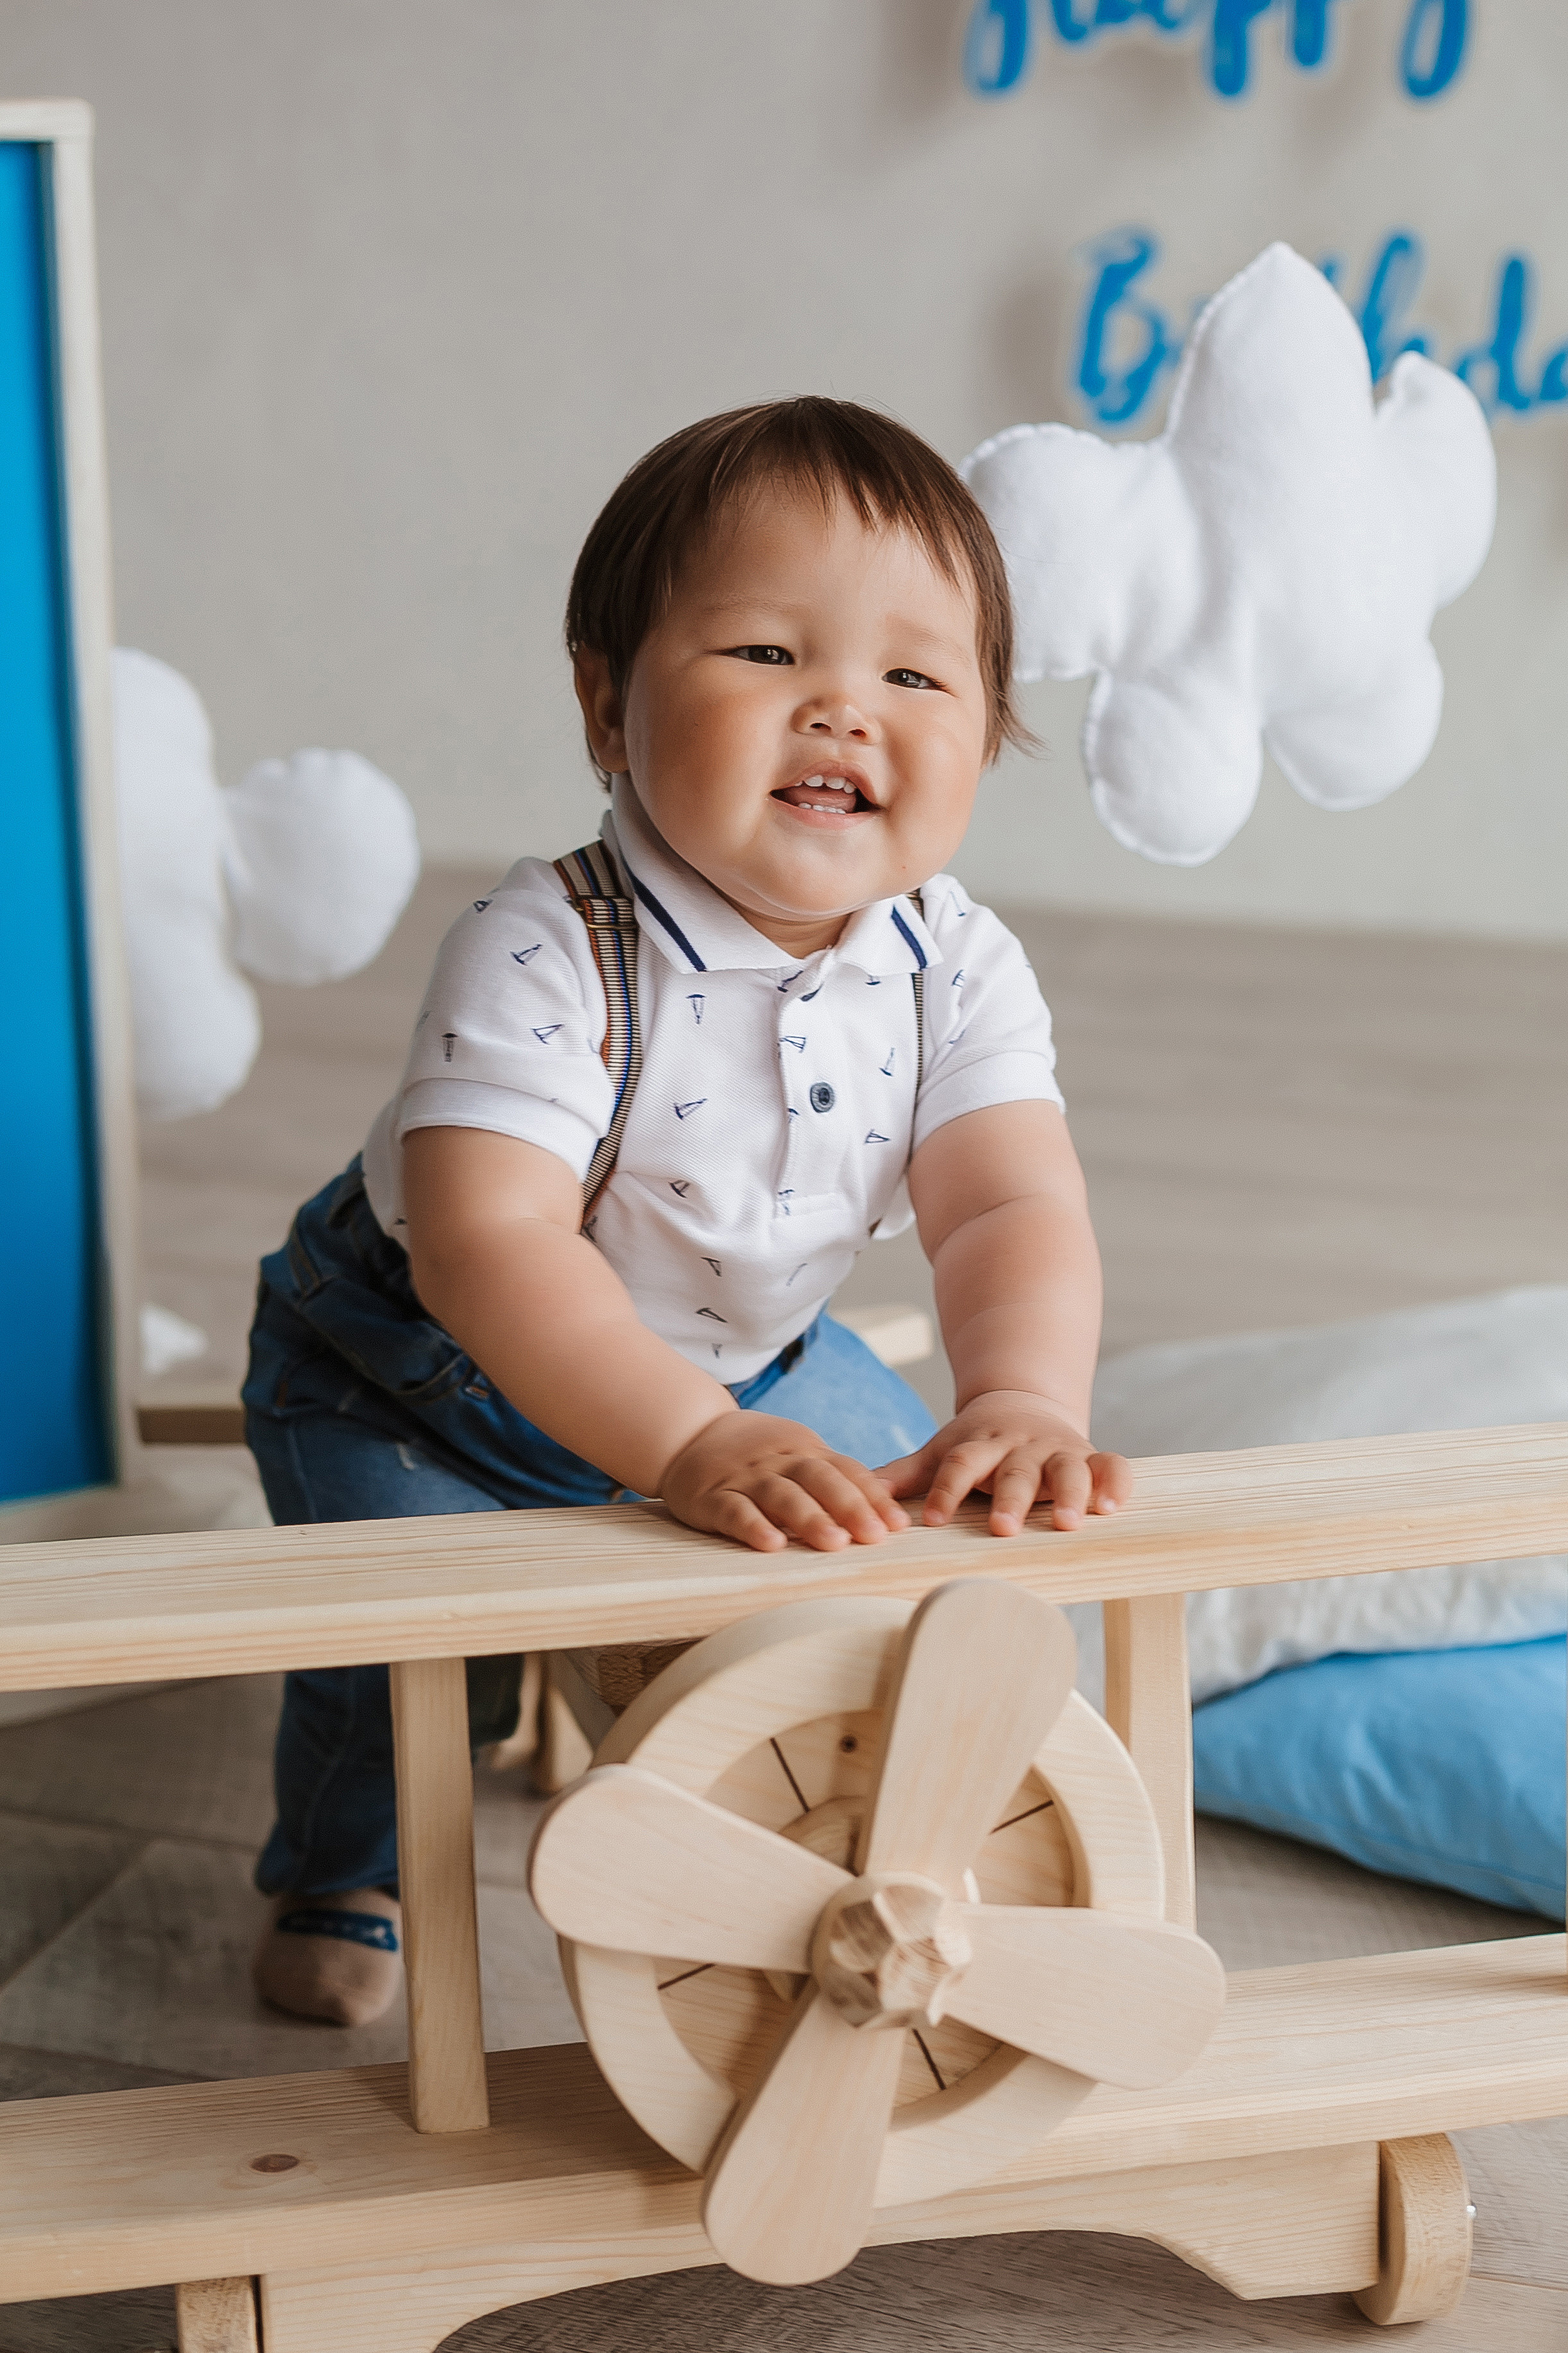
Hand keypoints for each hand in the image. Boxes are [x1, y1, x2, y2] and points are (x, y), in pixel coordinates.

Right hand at [661, 1410, 911, 1552]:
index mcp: (804, 1450)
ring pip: (781, 1494)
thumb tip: (886, 1513)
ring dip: (809, 1518)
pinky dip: (753, 1526)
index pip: (845, 1470)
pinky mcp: (711, 1497)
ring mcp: (744, 1477)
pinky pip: (734, 1510)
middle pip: (819, 1478)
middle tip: (874, 1536)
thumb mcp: (797, 1456)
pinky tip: (772, 1545)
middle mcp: (778, 1461)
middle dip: (849, 1507)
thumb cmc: (756, 1456)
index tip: (899, 1524)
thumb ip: (834, 1480)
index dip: (873, 1496)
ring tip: (834, 1542)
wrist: (688, 1434)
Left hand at [879, 1392, 1131, 1535]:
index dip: (946, 1490)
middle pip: (1014, 1471)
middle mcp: (1021, 1447)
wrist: (1024, 1404)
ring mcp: (1059, 1451)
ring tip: (1067, 1522)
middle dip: (1010, 1498)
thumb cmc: (976, 1444)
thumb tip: (857, 1497)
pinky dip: (1114, 1484)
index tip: (931, 1518)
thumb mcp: (941, 1451)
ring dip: (1068, 1493)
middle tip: (1003, 1527)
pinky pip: (1111, 1467)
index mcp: (980, 1445)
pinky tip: (1112, 1508)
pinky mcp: (1092, 1457)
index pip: (960, 1465)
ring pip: (1067, 1468)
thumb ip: (904, 1475)